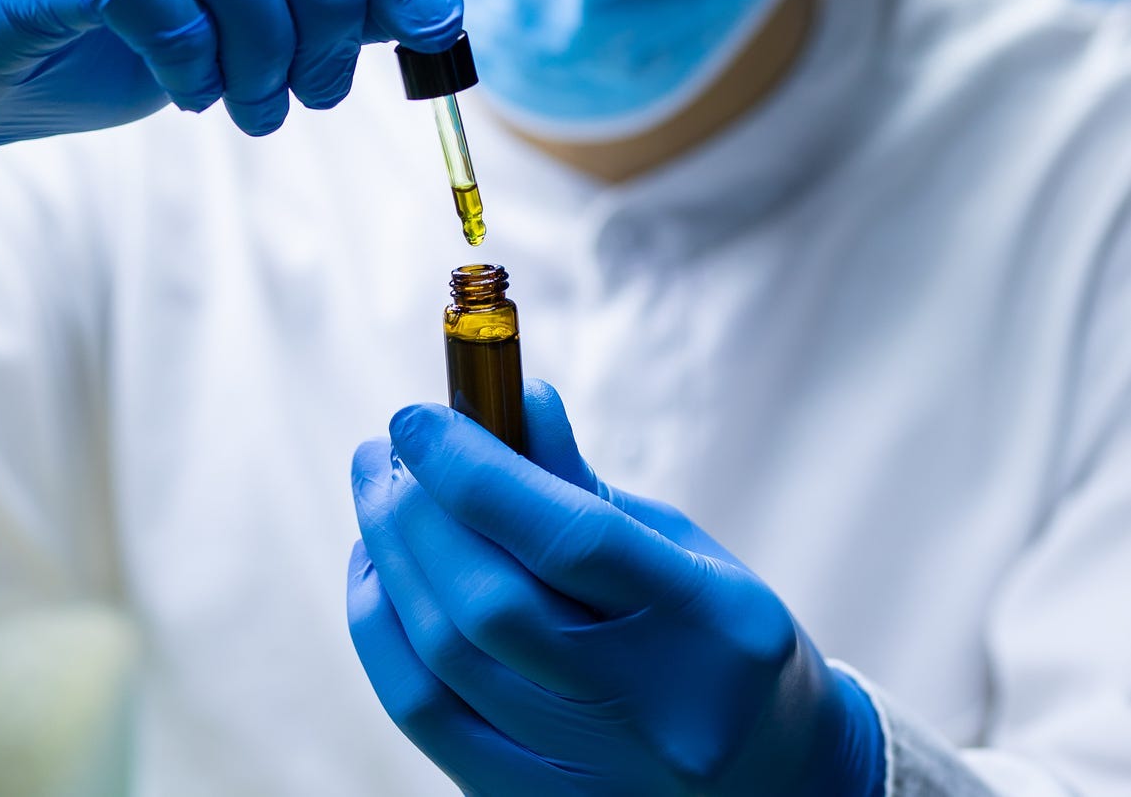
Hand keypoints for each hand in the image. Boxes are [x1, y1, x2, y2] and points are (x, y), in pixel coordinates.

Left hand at [346, 382, 884, 795]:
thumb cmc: (720, 643)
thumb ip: (585, 489)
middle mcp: (653, 711)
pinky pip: (420, 711)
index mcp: (713, 629)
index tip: (416, 418)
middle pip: (489, 604)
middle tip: (386, 452)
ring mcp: (591, 771)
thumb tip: (506, 397)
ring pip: (442, 658)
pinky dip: (381, 629)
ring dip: (389, 559)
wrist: (778, 781)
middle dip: (416, 513)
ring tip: (378, 495)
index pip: (570, 541)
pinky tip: (377, 571)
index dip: (474, 472)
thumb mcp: (686, 555)